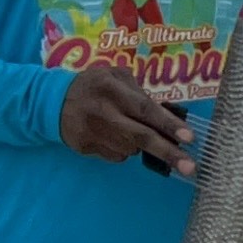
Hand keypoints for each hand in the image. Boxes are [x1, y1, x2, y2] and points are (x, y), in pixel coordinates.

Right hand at [58, 64, 194, 176]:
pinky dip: (123, 149)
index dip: (168, 124)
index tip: (190, 138)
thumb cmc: (92, 85)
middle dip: (168, 152)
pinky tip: (112, 135)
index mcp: (112, 89)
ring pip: (130, 149)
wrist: (52, 101)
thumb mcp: (114, 75)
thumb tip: (165, 114)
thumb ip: (138, 91)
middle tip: (190, 167)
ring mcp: (93, 133)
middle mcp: (103, 112)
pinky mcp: (85, 147)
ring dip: (140, 145)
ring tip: (128, 128)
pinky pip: (116, 155)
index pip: (145, 109)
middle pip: (141, 137)